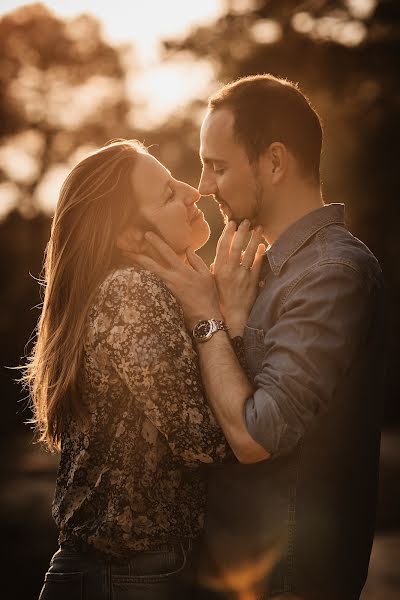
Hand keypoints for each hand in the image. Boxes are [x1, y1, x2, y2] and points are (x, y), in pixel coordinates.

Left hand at [130, 232, 222, 328]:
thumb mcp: (206, 275)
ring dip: (137, 267)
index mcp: (182, 270)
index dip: (156, 242)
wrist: (204, 316)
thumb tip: (188, 249)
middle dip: (138, 255)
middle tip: (125, 248)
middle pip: (150, 264)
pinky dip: (144, 278)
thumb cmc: (208, 295)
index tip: (147, 234)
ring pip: (149, 275)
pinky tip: (136, 275)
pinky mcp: (165, 297)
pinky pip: (152, 284)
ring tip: (127, 260)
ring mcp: (166, 288)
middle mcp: (171, 278)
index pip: (166, 252)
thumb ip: (196, 260)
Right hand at [213, 220, 265, 335]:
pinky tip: (263, 245)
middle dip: (241, 232)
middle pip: (236, 246)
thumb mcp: (212, 282)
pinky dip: (260, 254)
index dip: (227, 233)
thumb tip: (215, 259)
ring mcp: (242, 275)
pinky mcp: (252, 281)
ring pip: (248, 253)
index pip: (223, 246)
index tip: (232, 223)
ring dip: (253, 239)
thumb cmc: (220, 299)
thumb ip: (214, 269)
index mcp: (219, 269)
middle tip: (246, 221)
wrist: (232, 315)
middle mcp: (230, 270)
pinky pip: (257, 265)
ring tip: (258, 228)